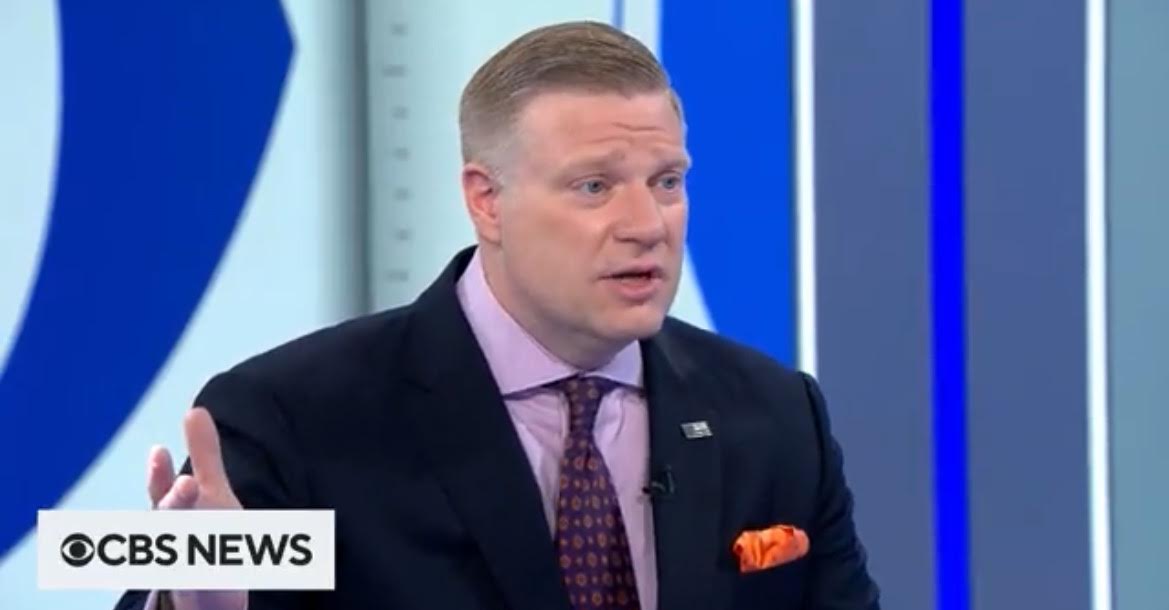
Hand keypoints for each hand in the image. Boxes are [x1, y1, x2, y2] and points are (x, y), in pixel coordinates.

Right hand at [146, 407, 245, 609]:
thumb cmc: (205, 529)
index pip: (163, 490)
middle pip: (170, 520)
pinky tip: (231, 563)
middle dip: (176, 501)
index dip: (160, 474)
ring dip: (195, 536)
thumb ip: (204, 455)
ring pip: (187, 551)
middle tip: (187, 484)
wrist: (207, 589)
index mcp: (175, 512)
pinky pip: (211, 581)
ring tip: (208, 520)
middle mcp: (174, 537)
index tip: (159, 451)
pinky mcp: (205, 589)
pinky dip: (217, 571)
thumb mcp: (209, 490)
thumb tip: (195, 410)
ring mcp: (187, 566)